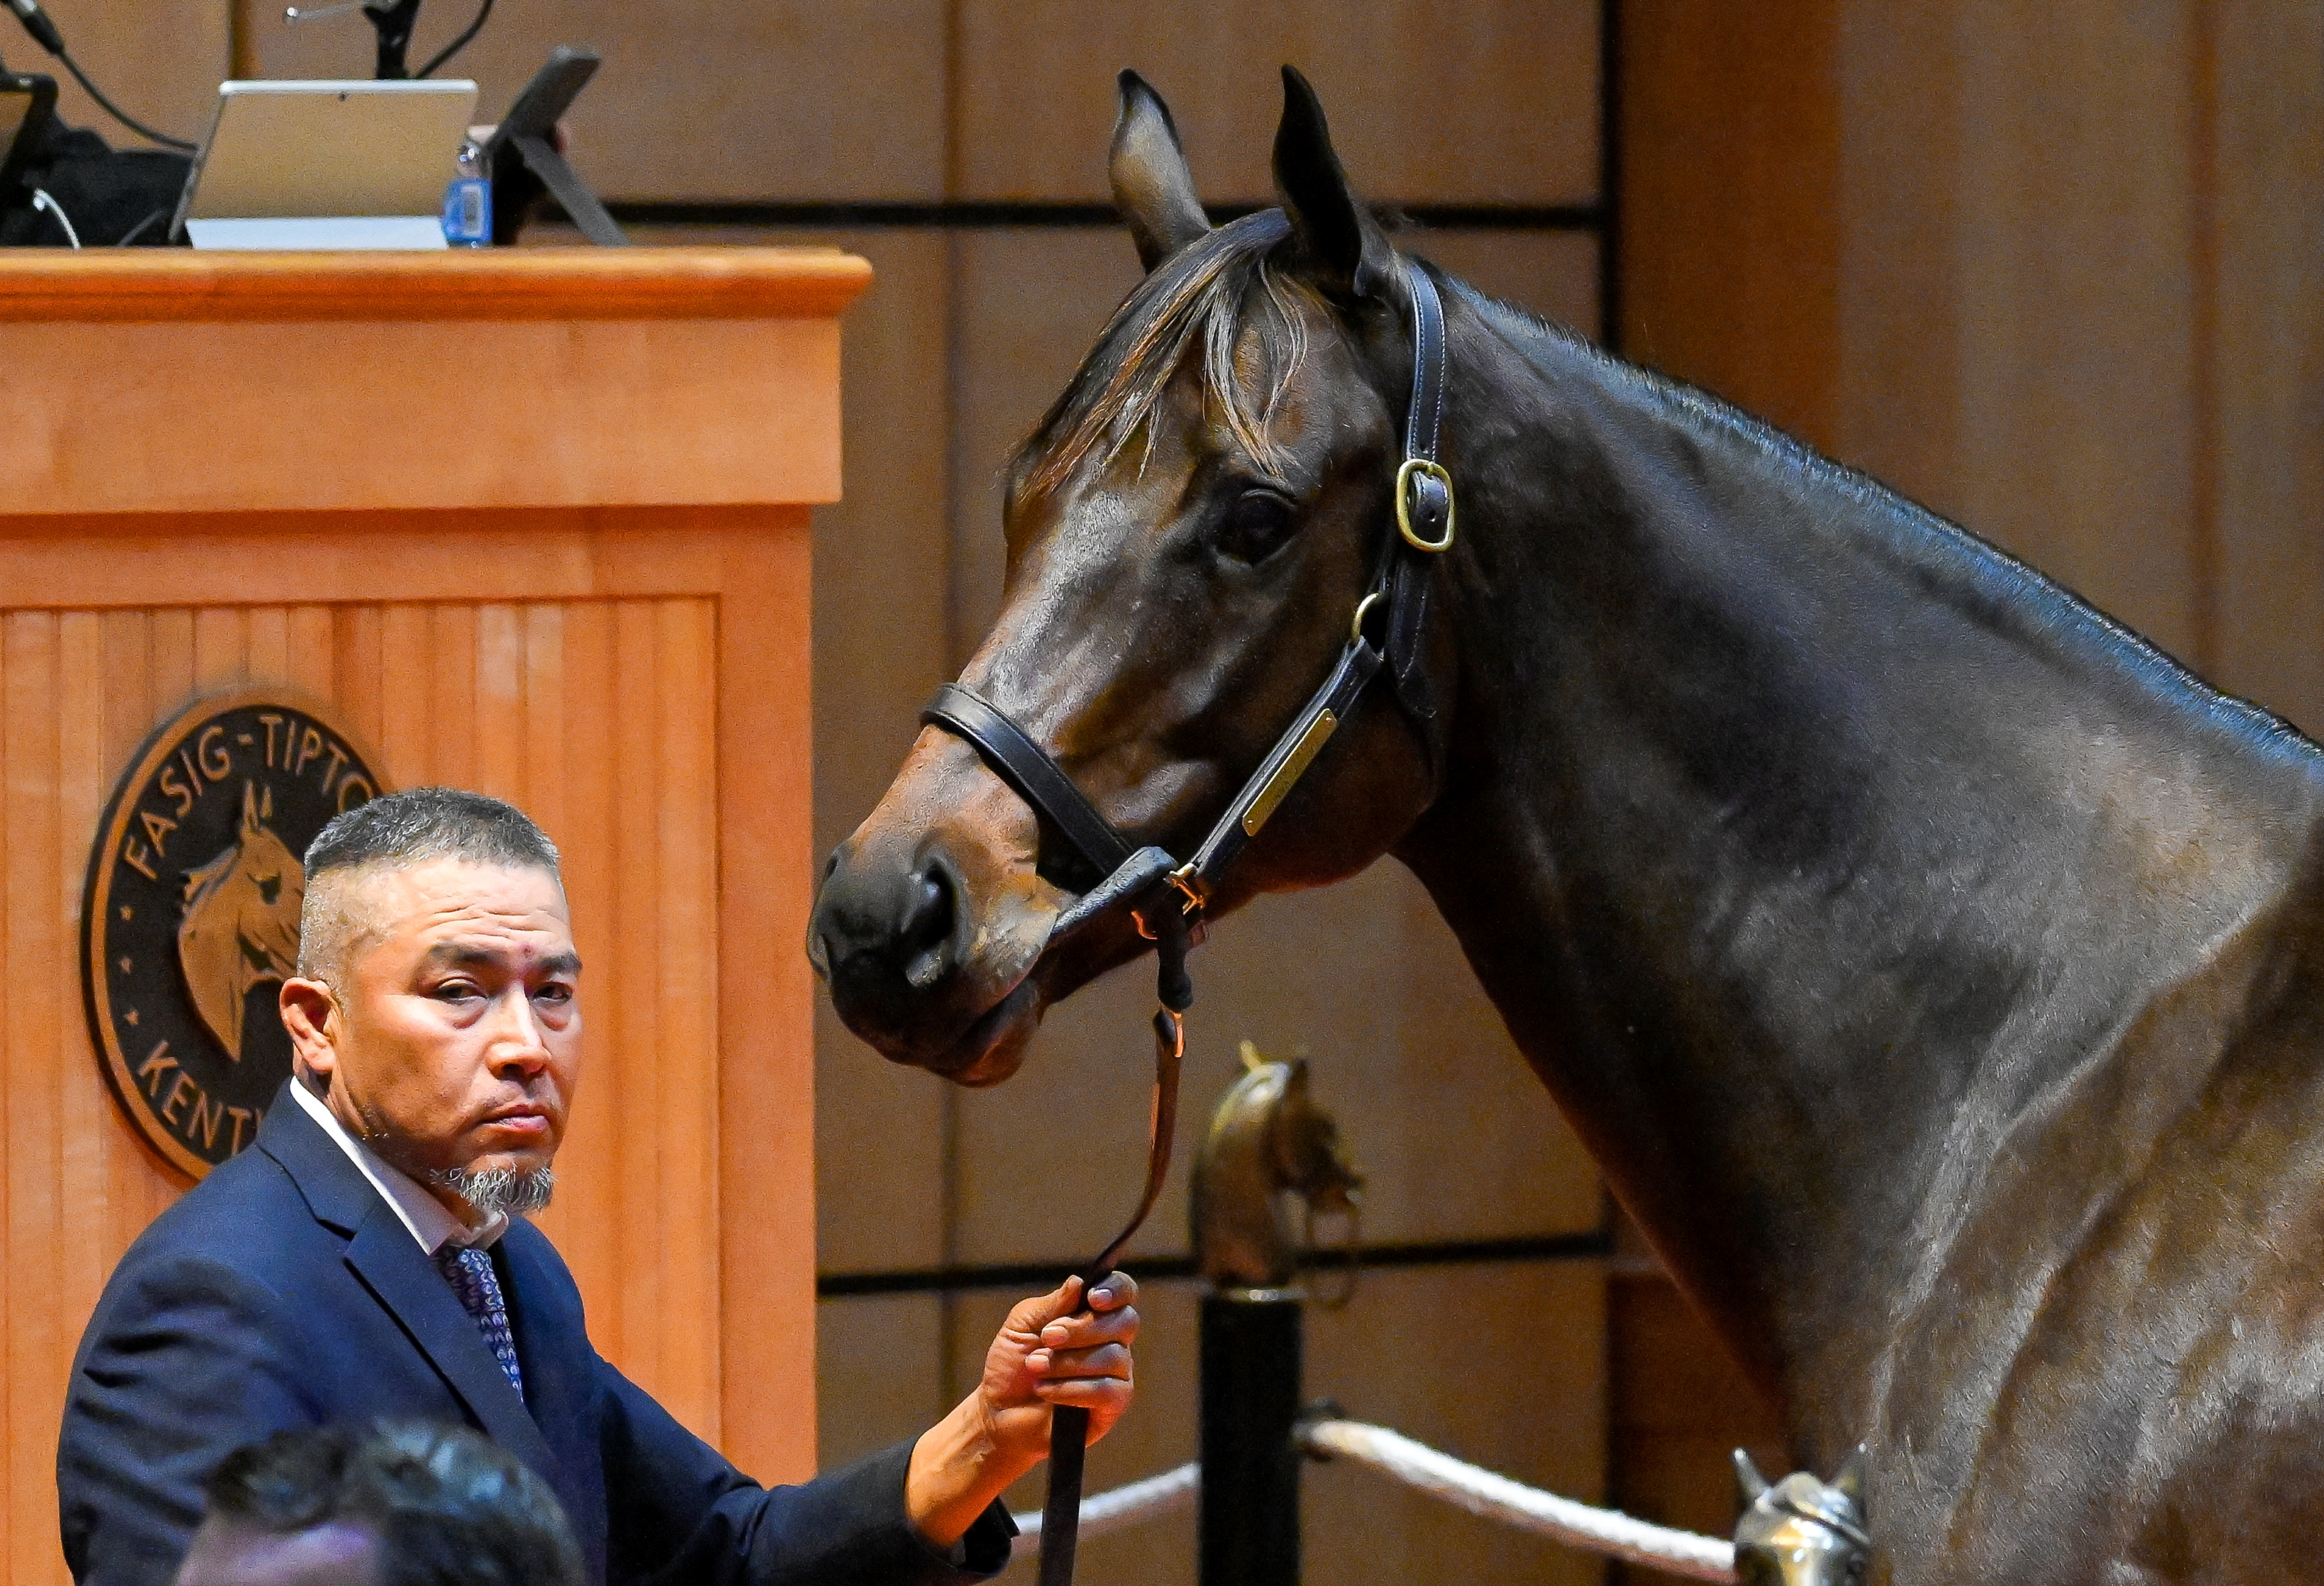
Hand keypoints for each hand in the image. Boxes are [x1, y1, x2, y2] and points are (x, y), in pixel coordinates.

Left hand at [904, 1272, 1139, 1547]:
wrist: (999, 1411)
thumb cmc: (1013, 1363)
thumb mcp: (1022, 1325)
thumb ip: (1052, 1304)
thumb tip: (1079, 1282)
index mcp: (1094, 1314)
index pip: (1123, 1292)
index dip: (1116, 1290)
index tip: (1092, 1298)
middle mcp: (1113, 1340)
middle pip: (1124, 1322)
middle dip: (1082, 1328)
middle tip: (1046, 1337)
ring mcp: (1117, 1373)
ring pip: (1113, 1357)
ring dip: (1067, 1361)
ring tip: (1036, 1367)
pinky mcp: (1113, 1405)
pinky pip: (1107, 1391)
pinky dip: (1072, 1389)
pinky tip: (1046, 1390)